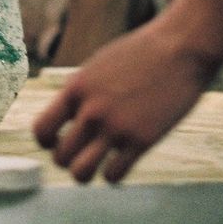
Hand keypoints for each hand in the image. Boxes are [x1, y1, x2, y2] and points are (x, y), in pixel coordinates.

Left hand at [32, 17, 217, 182]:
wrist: (181, 48)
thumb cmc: (142, 54)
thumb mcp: (99, 66)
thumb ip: (82, 92)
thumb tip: (69, 118)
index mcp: (76, 88)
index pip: (41, 130)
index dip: (47, 141)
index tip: (61, 139)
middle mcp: (91, 110)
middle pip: (60, 157)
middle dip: (69, 159)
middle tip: (85, 151)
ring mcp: (116, 127)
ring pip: (80, 173)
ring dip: (86, 173)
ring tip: (98, 163)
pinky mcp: (142, 140)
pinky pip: (113, 175)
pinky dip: (114, 173)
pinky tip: (123, 159)